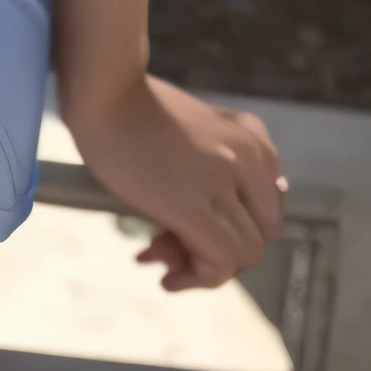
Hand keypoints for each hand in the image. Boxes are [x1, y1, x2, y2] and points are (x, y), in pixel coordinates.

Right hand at [67, 74, 286, 290]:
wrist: (102, 92)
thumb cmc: (135, 102)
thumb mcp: (201, 122)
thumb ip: (227, 157)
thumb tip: (234, 213)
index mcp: (251, 139)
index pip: (268, 209)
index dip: (234, 225)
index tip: (197, 226)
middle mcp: (245, 160)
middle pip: (258, 234)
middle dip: (219, 248)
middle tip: (172, 244)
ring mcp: (221, 183)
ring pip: (245, 253)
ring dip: (205, 267)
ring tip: (162, 259)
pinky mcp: (191, 207)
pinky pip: (220, 261)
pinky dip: (197, 277)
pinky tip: (165, 277)